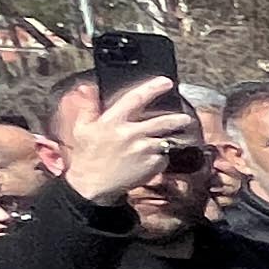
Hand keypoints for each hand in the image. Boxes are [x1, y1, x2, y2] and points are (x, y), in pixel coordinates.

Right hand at [62, 76, 196, 202]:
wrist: (93, 186)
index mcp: (113, 122)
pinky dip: (162, 155)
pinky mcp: (153, 165)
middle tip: (185, 118)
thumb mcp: (82, 128)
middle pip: (162, 121)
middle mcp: (131, 134)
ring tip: (180, 134)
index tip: (167, 82)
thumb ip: (89, 106)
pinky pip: (164, 156)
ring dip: (175, 136)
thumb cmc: (87, 156)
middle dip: (178, 118)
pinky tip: (154, 156)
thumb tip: (88, 86)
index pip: (135, 99)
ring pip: (168, 139)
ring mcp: (144, 150)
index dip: (152, 88)